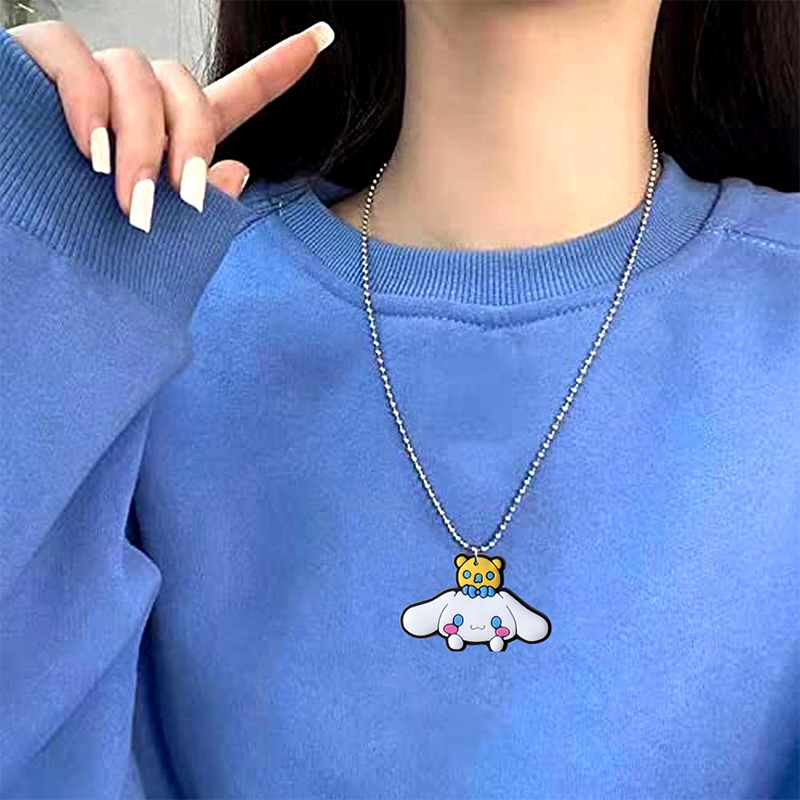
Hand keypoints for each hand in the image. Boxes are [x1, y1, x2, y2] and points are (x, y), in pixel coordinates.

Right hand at [7, 19, 334, 231]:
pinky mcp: (34, 66)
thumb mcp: (156, 240)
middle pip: (183, 84)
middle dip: (191, 140)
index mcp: (168, 139)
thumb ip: (199, 207)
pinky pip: (71, 58)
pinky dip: (87, 104)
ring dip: (141, 140)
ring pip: (134, 73)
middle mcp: (130, 104)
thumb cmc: (85, 251)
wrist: (22, 264)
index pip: (232, 96)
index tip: (321, 40)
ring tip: (130, 197)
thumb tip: (237, 168)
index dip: (277, 68)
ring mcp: (84, 83)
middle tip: (182, 197)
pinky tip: (91, 151)